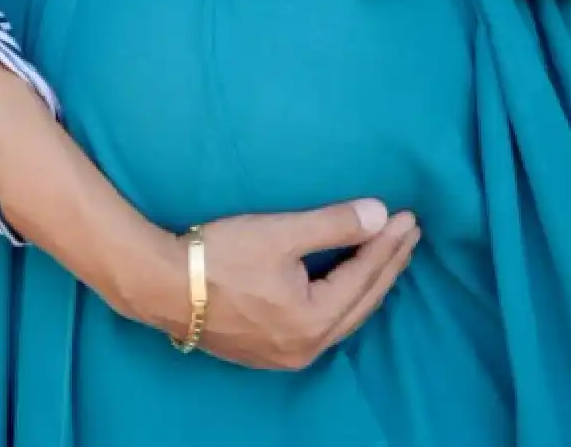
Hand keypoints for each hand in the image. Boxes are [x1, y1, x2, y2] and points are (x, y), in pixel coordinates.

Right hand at [127, 200, 419, 370]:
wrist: (160, 285)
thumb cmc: (219, 256)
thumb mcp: (280, 233)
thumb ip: (333, 225)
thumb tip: (380, 215)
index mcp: (313, 320)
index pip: (363, 276)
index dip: (388, 244)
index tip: (408, 217)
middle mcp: (306, 347)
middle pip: (361, 302)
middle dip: (388, 265)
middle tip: (410, 235)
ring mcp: (285, 354)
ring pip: (344, 317)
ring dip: (368, 284)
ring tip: (388, 258)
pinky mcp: (267, 351)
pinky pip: (323, 326)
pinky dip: (343, 301)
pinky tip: (347, 287)